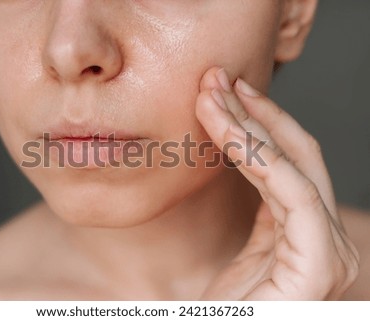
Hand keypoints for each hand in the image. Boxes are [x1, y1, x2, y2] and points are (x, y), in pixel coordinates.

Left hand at [195, 67, 358, 299]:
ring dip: (251, 125)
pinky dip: (259, 157)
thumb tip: (239, 170)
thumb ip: (255, 219)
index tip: (223, 94)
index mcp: (302, 237)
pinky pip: (292, 196)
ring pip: (292, 167)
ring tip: (215, 94)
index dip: (257, 124)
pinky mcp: (316, 265)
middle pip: (295, 156)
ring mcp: (322, 251)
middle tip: (218, 80)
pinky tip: (227, 130)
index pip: (286, 164)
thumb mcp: (239, 260)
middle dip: (256, 113)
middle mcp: (320, 239)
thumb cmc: (228, 316)